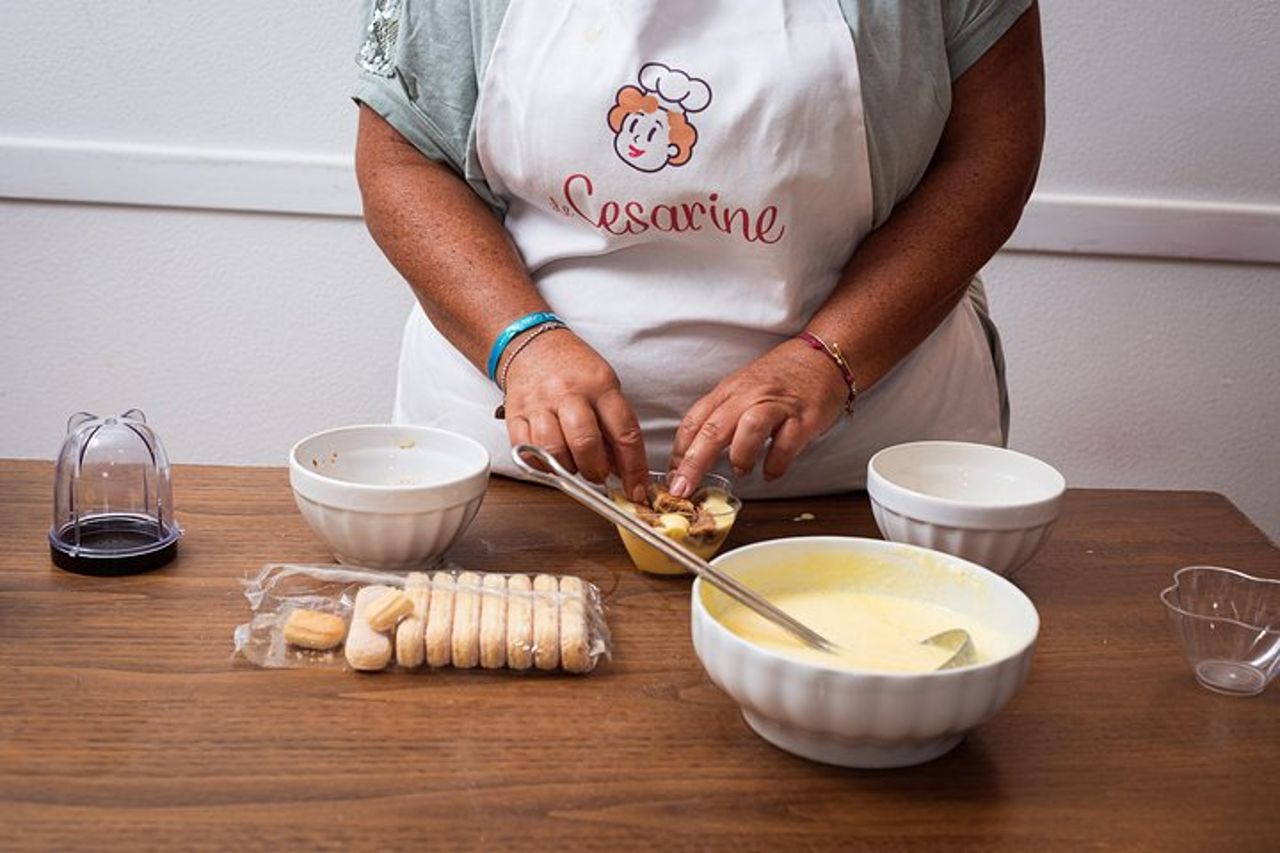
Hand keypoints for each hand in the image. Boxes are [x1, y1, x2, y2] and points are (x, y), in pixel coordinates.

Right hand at [502, 330, 649, 500]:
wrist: (531, 345)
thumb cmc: (572, 368)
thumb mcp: (605, 386)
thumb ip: (614, 425)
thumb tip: (623, 469)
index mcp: (600, 385)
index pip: (625, 433)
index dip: (634, 469)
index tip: (637, 490)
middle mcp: (569, 393)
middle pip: (586, 444)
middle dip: (596, 471)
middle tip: (598, 474)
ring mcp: (540, 404)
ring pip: (554, 451)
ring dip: (568, 470)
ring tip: (574, 464)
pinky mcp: (515, 414)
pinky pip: (527, 451)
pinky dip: (541, 465)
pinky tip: (551, 460)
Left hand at [667, 339, 847, 496]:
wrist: (823, 357)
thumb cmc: (781, 377)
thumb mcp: (742, 389)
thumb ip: (721, 416)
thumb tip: (696, 452)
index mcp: (729, 390)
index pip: (694, 420)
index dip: (679, 451)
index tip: (672, 476)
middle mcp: (749, 396)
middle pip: (713, 428)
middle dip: (693, 463)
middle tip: (683, 488)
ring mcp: (777, 405)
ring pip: (748, 428)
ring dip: (740, 456)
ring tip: (740, 471)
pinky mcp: (804, 417)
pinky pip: (787, 444)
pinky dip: (776, 464)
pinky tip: (771, 472)